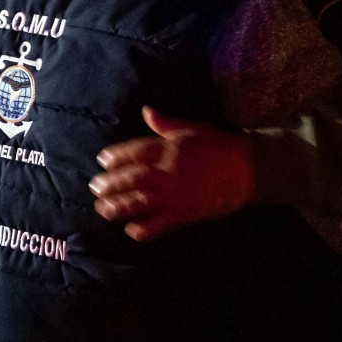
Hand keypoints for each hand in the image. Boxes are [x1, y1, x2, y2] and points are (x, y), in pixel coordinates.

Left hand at [89, 106, 255, 240]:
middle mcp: (167, 172)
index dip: (115, 157)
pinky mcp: (185, 213)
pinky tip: (131, 231)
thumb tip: (146, 111)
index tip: (102, 161)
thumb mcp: (191, 128)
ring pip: (140, 202)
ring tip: (103, 209)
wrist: (246, 169)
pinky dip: (145, 229)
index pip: (133, 153)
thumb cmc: (218, 145)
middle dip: (110, 184)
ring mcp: (175, 195)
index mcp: (167, 149)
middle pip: (131, 178)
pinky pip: (160, 224)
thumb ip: (165, 124)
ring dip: (119, 207)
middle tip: (95, 187)